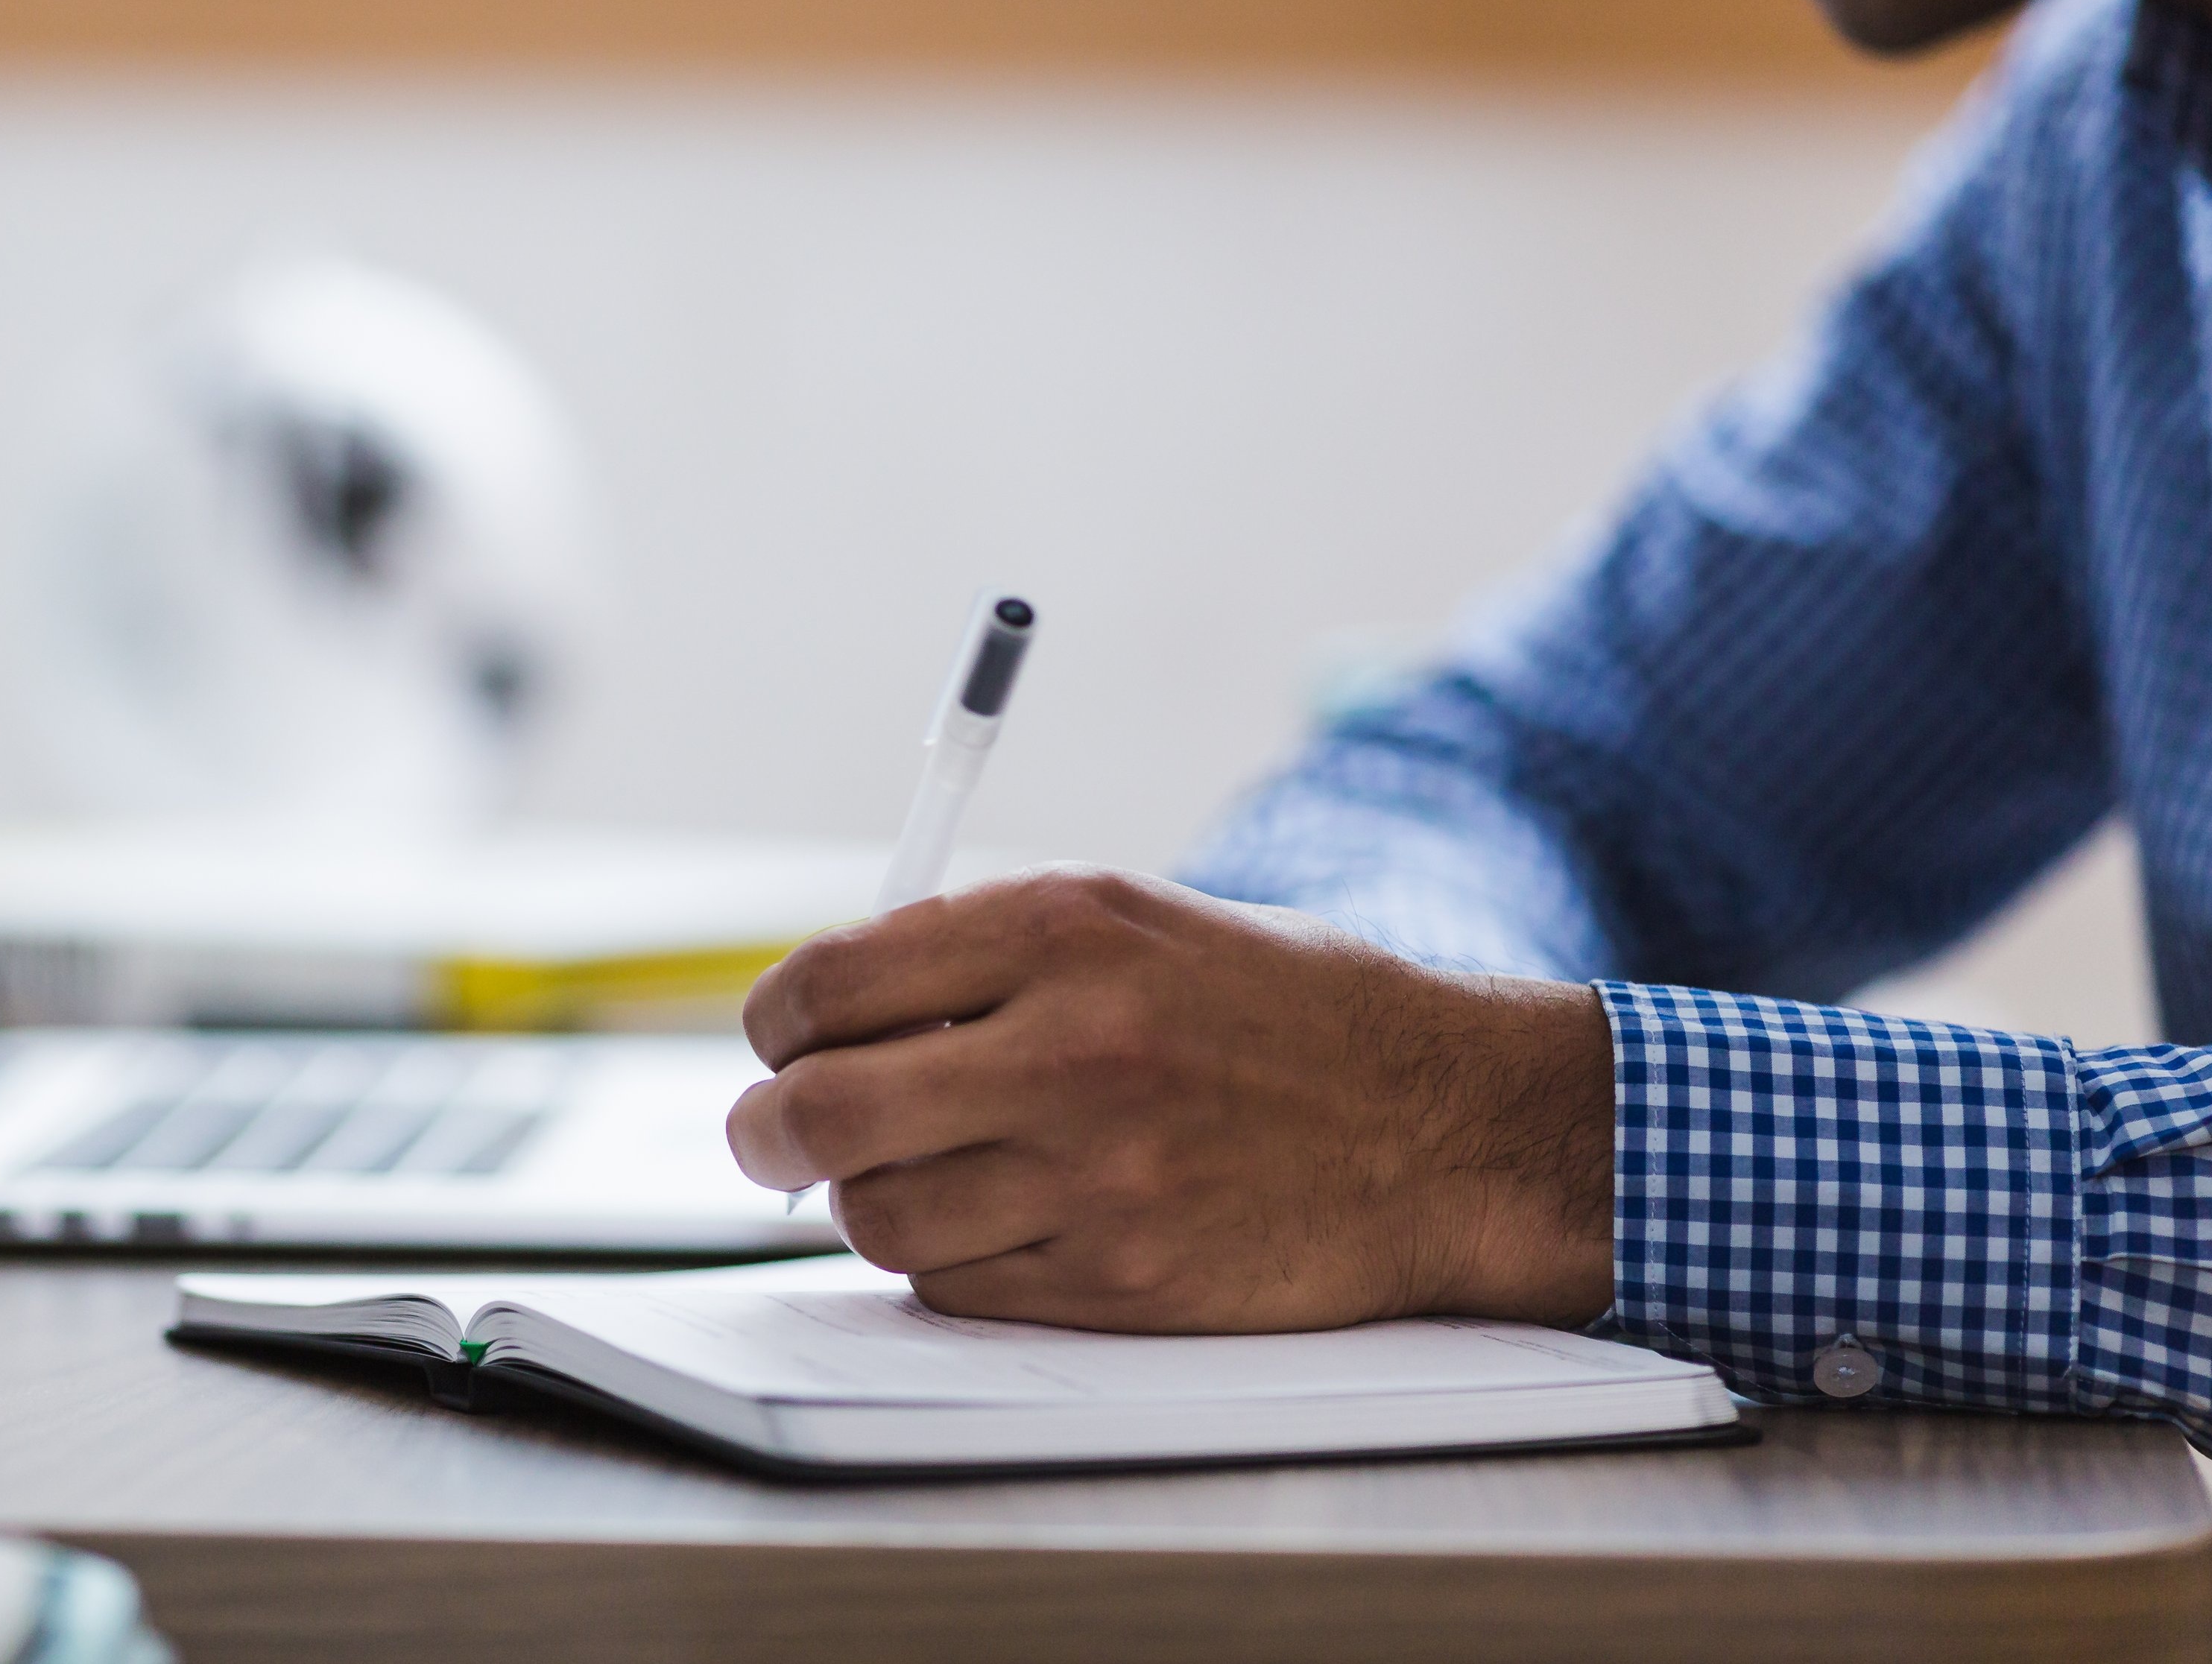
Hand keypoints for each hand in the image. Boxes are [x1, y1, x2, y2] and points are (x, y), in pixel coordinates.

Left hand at [726, 867, 1613, 1332]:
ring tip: (915, 1174)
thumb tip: (823, 1017)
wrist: (1443, 1126)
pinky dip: (948, 1263)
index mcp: (1062, 927)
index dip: (775, 1023)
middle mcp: (1070, 1045)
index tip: (780, 1041)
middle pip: (819, 1112)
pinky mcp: (1120, 1282)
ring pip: (875, 1216)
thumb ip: (980, 955)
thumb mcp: (1135, 923)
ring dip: (867, 1202)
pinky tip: (1001, 1223)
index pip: (828, 983)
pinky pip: (955, 1287)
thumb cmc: (1279, 1013)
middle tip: (772, 1137)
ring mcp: (1095, 1175)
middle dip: (767, 1131)